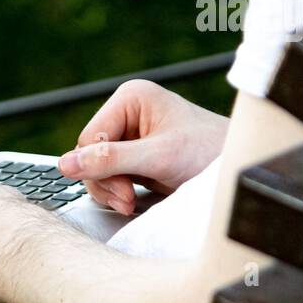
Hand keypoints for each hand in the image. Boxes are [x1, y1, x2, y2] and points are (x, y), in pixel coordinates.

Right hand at [58, 80, 228, 214]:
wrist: (238, 170)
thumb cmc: (209, 153)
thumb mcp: (158, 157)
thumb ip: (110, 160)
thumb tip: (64, 165)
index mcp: (130, 99)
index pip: (89, 138)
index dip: (98, 167)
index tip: (124, 191)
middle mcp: (126, 114)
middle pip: (89, 154)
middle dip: (106, 181)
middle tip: (128, 200)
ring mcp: (129, 136)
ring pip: (95, 168)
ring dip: (110, 190)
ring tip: (132, 203)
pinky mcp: (134, 157)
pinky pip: (108, 176)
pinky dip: (116, 192)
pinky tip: (133, 199)